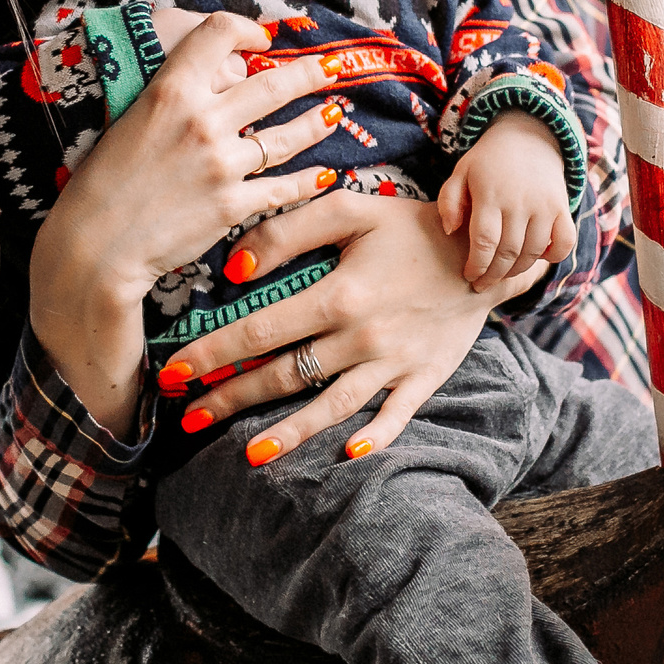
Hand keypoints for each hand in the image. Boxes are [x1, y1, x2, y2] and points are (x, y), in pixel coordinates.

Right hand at [28, 12, 337, 435]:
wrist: (96, 246)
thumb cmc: (101, 184)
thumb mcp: (128, 121)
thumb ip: (171, 98)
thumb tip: (213, 82)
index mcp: (169, 90)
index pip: (217, 33)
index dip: (246, 27)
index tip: (261, 39)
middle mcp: (201, 120)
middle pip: (272, 84)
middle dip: (309, 72)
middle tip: (330, 66)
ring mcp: (221, 164)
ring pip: (287, 135)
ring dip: (318, 121)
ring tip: (335, 113)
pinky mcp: (233, 205)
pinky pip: (283, 188)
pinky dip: (309, 181)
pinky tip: (324, 175)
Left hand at [159, 194, 541, 464]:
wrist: (488, 247)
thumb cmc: (410, 225)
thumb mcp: (351, 208)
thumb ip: (290, 231)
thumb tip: (237, 269)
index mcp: (340, 295)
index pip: (261, 330)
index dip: (214, 353)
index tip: (176, 372)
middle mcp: (363, 337)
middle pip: (285, 375)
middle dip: (232, 399)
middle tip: (189, 417)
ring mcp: (394, 363)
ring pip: (330, 406)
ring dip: (287, 433)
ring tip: (247, 454)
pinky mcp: (423, 378)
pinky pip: (395, 417)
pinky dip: (373, 438)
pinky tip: (344, 454)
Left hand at [436, 111, 576, 288]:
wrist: (527, 137)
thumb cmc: (488, 162)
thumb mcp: (461, 173)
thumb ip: (449, 201)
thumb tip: (450, 231)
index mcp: (490, 194)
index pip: (484, 242)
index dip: (477, 265)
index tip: (469, 275)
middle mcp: (519, 201)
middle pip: (508, 252)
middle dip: (493, 275)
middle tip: (482, 284)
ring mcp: (544, 205)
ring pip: (532, 252)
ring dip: (517, 270)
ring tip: (502, 274)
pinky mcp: (562, 208)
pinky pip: (564, 242)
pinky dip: (553, 257)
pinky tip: (536, 258)